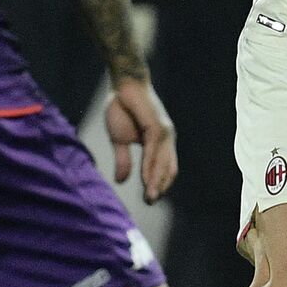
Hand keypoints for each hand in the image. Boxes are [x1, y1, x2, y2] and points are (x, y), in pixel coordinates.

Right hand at [105, 77, 176, 203]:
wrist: (122, 85)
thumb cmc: (121, 109)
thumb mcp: (119, 140)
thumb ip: (123, 159)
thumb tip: (121, 181)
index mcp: (159, 143)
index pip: (164, 168)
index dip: (158, 184)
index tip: (149, 200)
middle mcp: (166, 139)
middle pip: (168, 169)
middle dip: (159, 186)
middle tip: (150, 202)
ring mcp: (164, 132)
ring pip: (163, 162)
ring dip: (156, 180)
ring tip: (150, 196)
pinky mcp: (158, 126)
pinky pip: (155, 150)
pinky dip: (151, 165)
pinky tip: (145, 177)